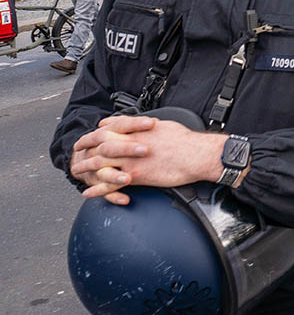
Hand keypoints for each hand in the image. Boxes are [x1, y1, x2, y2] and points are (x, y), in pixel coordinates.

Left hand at [72, 116, 224, 203]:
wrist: (196, 155)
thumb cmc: (186, 141)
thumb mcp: (166, 124)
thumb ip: (150, 125)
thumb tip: (145, 122)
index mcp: (138, 130)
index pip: (111, 128)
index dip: (98, 131)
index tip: (91, 133)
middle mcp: (130, 144)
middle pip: (100, 145)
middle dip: (85, 148)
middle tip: (76, 151)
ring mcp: (131, 161)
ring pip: (101, 165)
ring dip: (86, 169)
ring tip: (77, 172)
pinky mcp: (136, 176)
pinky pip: (111, 184)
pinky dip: (98, 189)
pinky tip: (89, 193)